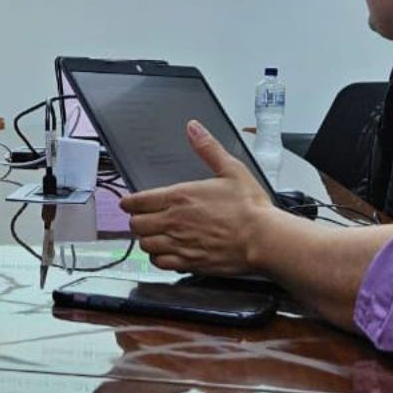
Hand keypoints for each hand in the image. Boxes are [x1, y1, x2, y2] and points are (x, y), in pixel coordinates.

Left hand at [120, 120, 275, 274]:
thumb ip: (208, 148)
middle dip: (137, 220)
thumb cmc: (250, 207)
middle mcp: (174, 221)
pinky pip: (160, 263)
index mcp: (180, 197)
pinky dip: (158, 258)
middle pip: (136, 225)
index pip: (137, 201)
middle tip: (143, 218)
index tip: (129, 203)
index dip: (129, 202)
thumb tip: (194, 129)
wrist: (264, 239)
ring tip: (153, 236)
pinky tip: (165, 253)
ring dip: (146, 240)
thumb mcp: (231, 169)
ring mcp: (179, 244)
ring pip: (145, 245)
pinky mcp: (189, 262)